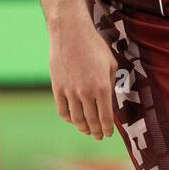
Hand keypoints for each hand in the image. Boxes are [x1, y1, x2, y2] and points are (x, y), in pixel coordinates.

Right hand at [49, 16, 116, 139]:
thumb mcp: (111, 64)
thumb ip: (111, 85)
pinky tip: (73, 119)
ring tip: (87, 130)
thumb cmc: (95, 46)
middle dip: (96, 132)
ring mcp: (70, 91)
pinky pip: (62, 111)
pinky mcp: (57, 88)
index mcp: (102, 87)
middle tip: (99, 136)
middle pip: (91, 121)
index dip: (107, 129)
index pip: (105, 118)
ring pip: (76, 119)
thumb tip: (110, 102)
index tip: (108, 134)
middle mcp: (86, 92)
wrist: (71, 33)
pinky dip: (69, 119)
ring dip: (83, 128)